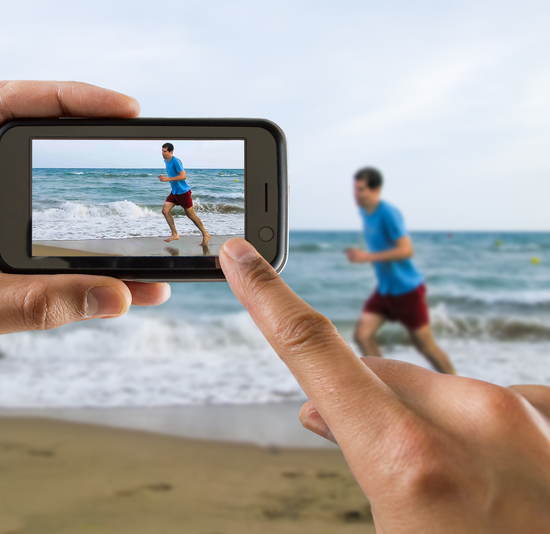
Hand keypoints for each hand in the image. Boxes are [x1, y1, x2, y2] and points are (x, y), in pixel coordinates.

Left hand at [0, 80, 169, 421]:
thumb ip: (35, 304)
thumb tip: (116, 295)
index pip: (1, 106)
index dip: (65, 99)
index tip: (120, 108)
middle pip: (26, 142)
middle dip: (84, 145)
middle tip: (136, 148)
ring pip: (36, 197)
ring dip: (81, 213)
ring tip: (133, 224)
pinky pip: (34, 243)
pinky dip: (70, 258)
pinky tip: (108, 279)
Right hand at [220, 238, 549, 532]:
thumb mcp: (399, 526)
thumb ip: (365, 463)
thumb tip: (327, 415)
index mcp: (413, 464)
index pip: (314, 352)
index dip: (267, 296)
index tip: (241, 256)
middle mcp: (477, 423)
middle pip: (381, 379)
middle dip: (363, 407)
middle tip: (358, 454)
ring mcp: (531, 419)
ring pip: (441, 392)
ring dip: (424, 422)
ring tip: (447, 489)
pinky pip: (497, 404)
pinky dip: (480, 429)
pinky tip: (496, 474)